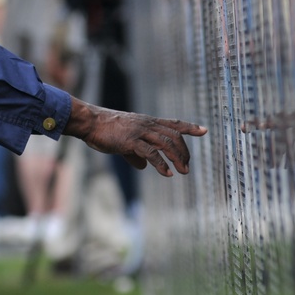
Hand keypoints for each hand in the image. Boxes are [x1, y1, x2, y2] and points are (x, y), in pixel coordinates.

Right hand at [63, 97, 206, 176]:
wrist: (90, 122)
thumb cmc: (105, 130)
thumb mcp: (124, 141)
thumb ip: (136, 153)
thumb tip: (144, 166)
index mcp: (147, 122)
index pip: (173, 123)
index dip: (189, 127)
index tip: (204, 130)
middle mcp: (147, 124)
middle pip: (174, 135)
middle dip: (184, 151)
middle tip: (187, 166)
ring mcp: (140, 131)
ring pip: (166, 142)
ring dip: (177, 158)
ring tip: (182, 171)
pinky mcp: (131, 140)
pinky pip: (151, 152)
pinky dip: (161, 164)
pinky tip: (167, 173)